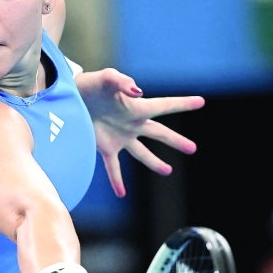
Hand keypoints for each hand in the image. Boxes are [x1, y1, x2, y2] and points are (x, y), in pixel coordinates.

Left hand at [74, 69, 203, 195]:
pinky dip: (117, 180)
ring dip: (154, 162)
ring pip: (142, 153)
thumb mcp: (106, 78)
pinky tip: (122, 193)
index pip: (164, 106)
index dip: (183, 103)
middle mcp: (132, 123)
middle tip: (193, 148)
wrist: (70, 96)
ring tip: (168, 171)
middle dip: (176, 141)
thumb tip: (137, 91)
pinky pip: (113, 167)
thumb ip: (121, 82)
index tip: (201, 102)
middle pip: (159, 134)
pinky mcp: (105, 147)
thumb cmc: (91, 84)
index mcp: (137, 107)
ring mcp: (120, 136)